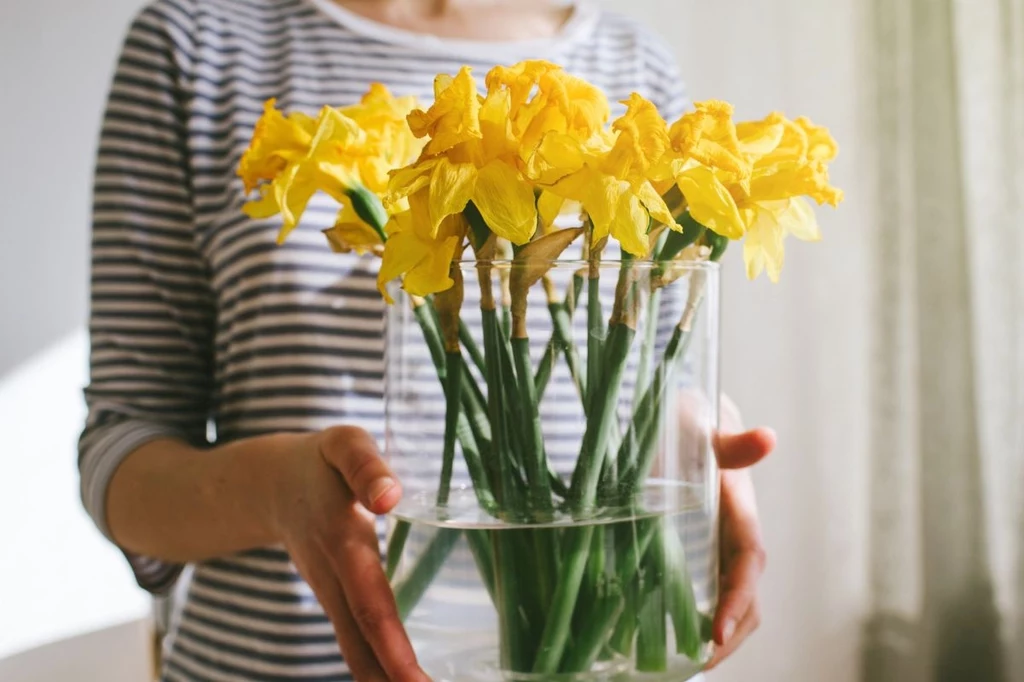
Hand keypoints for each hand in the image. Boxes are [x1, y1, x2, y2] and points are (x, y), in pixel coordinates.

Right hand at [270, 425, 428, 681]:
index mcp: (344, 542)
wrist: (270, 483)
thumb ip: (365, 465)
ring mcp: (332, 594)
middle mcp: (335, 578)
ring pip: (357, 649)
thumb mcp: (343, 444)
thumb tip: (389, 497)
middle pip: (362, 642)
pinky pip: (357, 641)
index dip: (392, 646)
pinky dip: (378, 669)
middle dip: (391, 679)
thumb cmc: (320, 460)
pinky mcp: (337, 599)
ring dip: (384, 680)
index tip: (415, 681)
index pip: (371, 604)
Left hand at [704, 396, 773, 669]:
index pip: (748, 568)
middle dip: (728, 636)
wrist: (685, 422)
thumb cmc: (696, 426)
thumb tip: (767, 437)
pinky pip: (702, 593)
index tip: (717, 633)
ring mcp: (717, 551)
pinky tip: (665, 639)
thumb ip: (732, 442)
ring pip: (726, 602)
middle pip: (745, 599)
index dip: (737, 601)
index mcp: (741, 517)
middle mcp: (734, 541)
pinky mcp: (698, 554)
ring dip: (713, 636)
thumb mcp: (708, 431)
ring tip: (682, 664)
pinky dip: (693, 619)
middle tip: (698, 665)